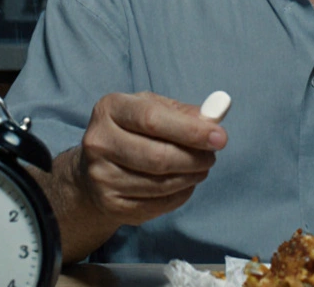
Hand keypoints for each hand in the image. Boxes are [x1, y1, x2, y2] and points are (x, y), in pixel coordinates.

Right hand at [75, 91, 227, 229]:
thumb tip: (214, 119)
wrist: (93, 171)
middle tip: (211, 156)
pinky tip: (185, 184)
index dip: (190, 130)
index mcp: (110, 109)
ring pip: (160, 183)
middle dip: (194, 158)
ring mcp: (101, 176)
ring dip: (191, 177)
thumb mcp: (150, 109)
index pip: (152, 119)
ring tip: (200, 168)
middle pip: (158, 156)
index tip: (220, 137)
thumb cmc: (131, 132)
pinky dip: (180, 195)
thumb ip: (182, 112)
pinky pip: (157, 204)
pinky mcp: (110, 204)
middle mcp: (99, 142)